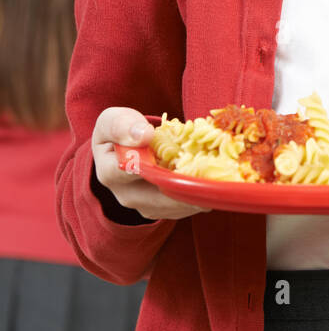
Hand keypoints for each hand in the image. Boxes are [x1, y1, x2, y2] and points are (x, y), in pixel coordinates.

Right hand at [92, 107, 212, 220]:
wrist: (123, 149)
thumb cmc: (120, 131)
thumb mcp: (114, 120)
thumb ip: (122, 124)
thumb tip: (143, 135)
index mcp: (110, 171)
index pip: (127, 172)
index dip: (151, 166)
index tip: (174, 160)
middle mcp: (126, 195)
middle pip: (159, 196)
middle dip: (185, 186)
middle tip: (212, 175)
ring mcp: (145, 206)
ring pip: (174, 206)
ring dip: (197, 194)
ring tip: (217, 179)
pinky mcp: (162, 210)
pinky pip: (183, 208)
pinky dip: (199, 196)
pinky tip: (213, 184)